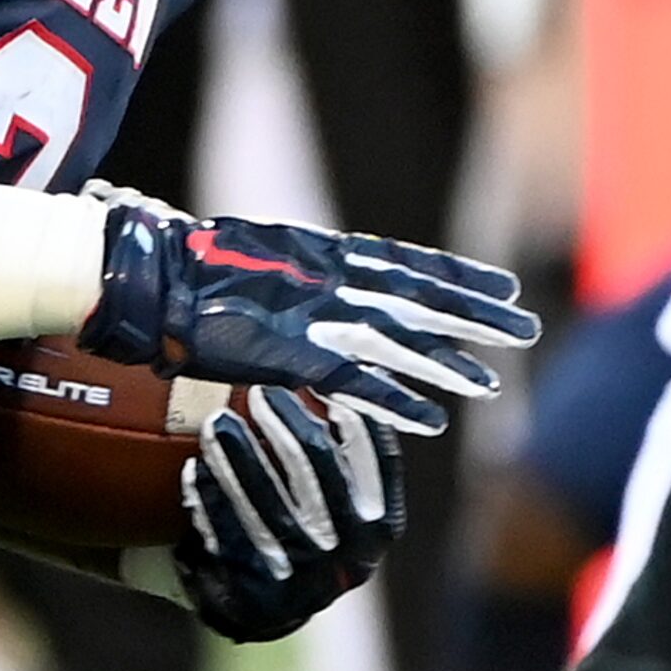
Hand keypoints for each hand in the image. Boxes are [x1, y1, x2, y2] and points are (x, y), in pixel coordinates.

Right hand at [78, 207, 538, 433]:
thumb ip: (295, 269)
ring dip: (445, 362)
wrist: (145, 274)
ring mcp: (309, 315)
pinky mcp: (287, 353)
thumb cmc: (185, 262)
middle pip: (415, 296)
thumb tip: (319, 274)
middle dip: (472, 314)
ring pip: (396, 340)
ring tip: (491, 383)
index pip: (404, 261)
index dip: (456, 274)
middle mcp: (326, 278)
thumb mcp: (256, 254)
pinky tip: (432, 419)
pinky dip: (394, 399)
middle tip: (525, 328)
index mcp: (319, 250)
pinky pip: (353, 382)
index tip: (502, 284)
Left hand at [168, 389, 402, 642]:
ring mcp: (306, 578)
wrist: (258, 604)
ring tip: (217, 423)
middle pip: (317, 469)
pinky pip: (230, 535)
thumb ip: (343, 449)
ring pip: (268, 504)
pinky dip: (211, 498)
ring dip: (240, 457)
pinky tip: (194, 469)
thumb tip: (345, 362)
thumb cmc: (299, 524)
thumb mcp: (336, 498)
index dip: (349, 413)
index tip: (320, 375)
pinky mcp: (260, 594)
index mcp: (380, 524)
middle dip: (285, 424)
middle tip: (259, 391)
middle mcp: (352, 555)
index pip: (378, 458)